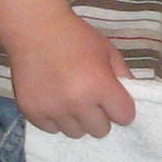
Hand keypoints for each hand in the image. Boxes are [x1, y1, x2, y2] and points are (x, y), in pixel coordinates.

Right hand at [7, 13, 136, 137]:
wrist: (34, 27)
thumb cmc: (74, 36)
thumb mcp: (107, 49)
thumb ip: (123, 75)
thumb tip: (128, 98)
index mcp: (100, 85)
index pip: (125, 117)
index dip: (121, 108)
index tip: (113, 99)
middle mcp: (77, 102)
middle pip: (101, 131)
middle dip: (100, 116)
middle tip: (90, 99)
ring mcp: (53, 109)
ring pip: (76, 133)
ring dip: (77, 120)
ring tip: (70, 99)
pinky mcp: (33, 111)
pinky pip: (52, 129)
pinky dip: (55, 118)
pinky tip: (53, 99)